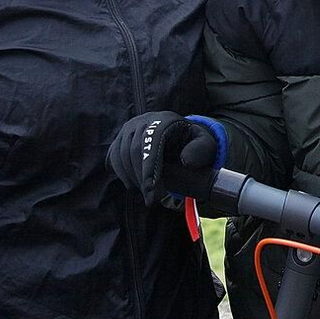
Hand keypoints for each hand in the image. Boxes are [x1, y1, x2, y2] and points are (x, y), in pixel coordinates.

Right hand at [107, 112, 222, 204]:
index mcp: (165, 120)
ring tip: (144, 192)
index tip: (151, 190)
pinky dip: (120, 172)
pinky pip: (113, 156)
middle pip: (133, 149)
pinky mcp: (120, 138)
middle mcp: (143, 120)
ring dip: (130, 177)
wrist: (179, 136)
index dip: (149, 168)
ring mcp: (129, 128)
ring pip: (120, 154)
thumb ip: (202, 150)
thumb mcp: (205, 145)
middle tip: (150, 198)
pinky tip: (133, 184)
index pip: (152, 142)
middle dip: (140, 177)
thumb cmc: (193, 144)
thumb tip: (186, 161)